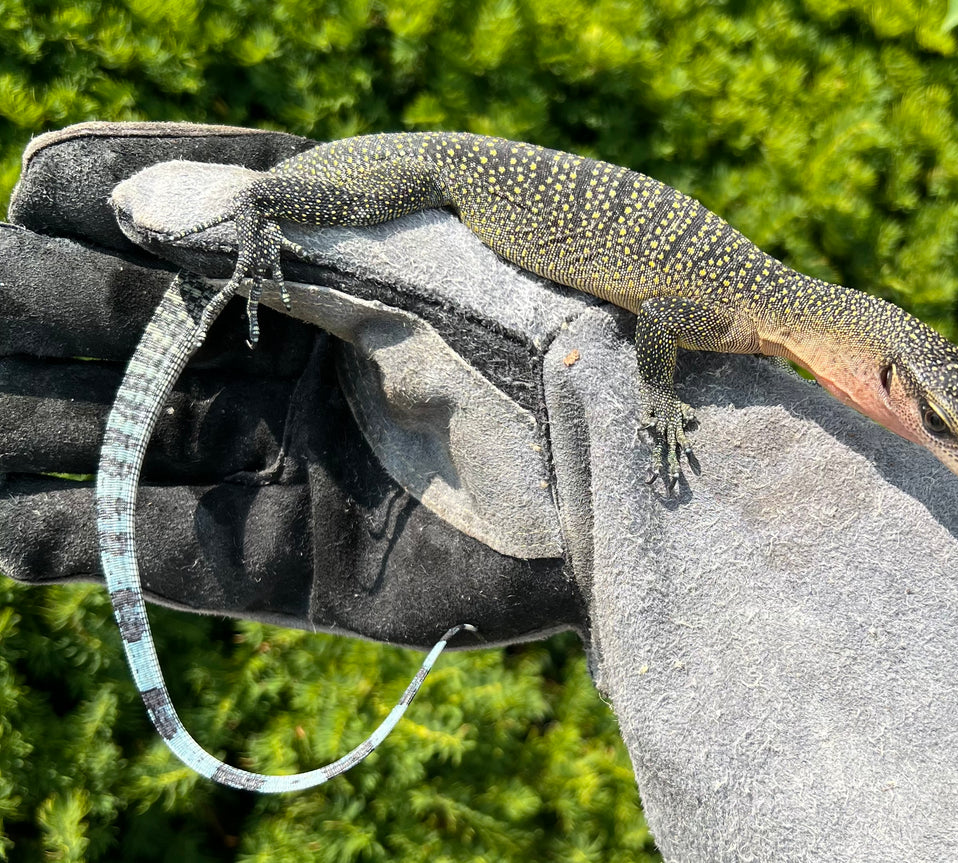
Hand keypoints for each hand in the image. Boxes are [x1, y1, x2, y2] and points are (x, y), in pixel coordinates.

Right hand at [0, 125, 581, 647]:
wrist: (665, 448)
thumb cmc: (575, 304)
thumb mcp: (442, 223)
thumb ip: (293, 215)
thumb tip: (129, 207)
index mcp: (327, 254)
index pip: (170, 220)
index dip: (90, 207)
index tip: (40, 201)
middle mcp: (296, 357)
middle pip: (123, 333)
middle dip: (34, 314)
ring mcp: (295, 461)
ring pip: (123, 441)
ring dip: (24, 424)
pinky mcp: (307, 563)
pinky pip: (168, 552)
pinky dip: (77, 541)